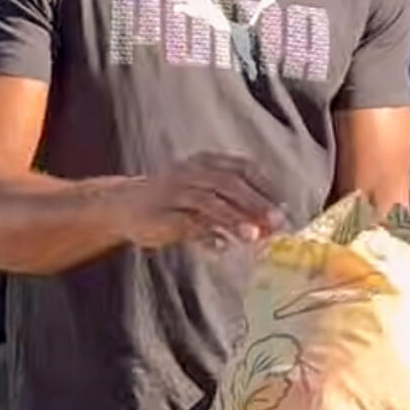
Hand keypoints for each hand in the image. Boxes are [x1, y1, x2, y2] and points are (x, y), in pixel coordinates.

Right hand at [109, 155, 285, 248]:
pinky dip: (206, 236)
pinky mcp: (160, 214)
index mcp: (206, 162)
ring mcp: (174, 192)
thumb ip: (237, 207)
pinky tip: (221, 247)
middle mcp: (191, 172)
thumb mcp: (206, 196)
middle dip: (255, 203)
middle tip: (276, 223)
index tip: (285, 206)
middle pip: (228, 182)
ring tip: (253, 236)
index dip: (266, 186)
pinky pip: (186, 224)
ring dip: (233, 219)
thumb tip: (272, 224)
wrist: (124, 206)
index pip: (243, 168)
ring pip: (208, 201)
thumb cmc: (175, 202)